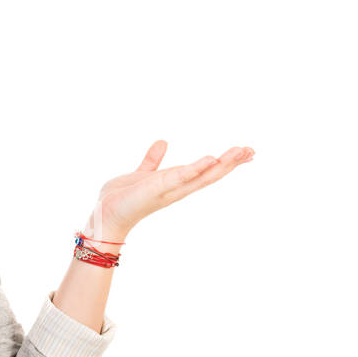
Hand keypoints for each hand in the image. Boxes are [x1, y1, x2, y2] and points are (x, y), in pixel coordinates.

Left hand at [82, 143, 254, 239]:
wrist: (105, 215)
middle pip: (211, 174)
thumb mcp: (143, 174)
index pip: (206, 171)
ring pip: (202, 176)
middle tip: (252, 151)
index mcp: (175, 183)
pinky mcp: (156, 189)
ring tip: (241, 152)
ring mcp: (169, 189)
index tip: (245, 153)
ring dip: (222, 164)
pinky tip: (211, 159)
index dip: (226, 162)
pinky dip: (196, 168)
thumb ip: (152, 160)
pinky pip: (180, 177)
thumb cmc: (123, 199)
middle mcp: (177, 188)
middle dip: (232, 163)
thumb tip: (162, 142)